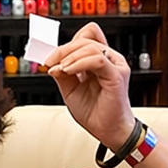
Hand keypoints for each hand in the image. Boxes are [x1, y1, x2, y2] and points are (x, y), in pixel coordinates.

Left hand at [45, 22, 135, 151]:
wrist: (107, 131)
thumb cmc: (95, 112)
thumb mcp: (70, 89)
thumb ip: (62, 73)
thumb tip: (52, 62)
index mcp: (99, 60)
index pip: (85, 37)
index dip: (66, 43)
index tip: (50, 57)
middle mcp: (109, 60)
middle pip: (85, 39)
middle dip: (63, 50)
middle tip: (50, 62)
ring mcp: (115, 66)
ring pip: (90, 46)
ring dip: (70, 56)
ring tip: (60, 69)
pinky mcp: (117, 75)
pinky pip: (97, 60)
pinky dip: (79, 63)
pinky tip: (69, 71)